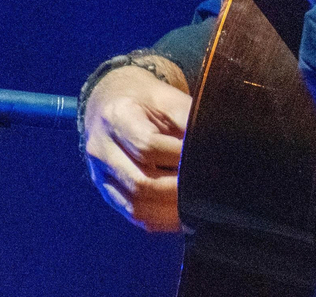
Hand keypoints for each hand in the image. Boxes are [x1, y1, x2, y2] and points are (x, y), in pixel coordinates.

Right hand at [83, 63, 191, 232]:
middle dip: (178, 189)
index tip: (205, 158)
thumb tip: (215, 143)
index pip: (147, 145)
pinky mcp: (107, 191)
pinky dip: (162, 219)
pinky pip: (133, 214)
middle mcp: (100, 148)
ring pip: (135, 205)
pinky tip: (184, 214)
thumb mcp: (168, 98)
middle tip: (208, 187)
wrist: (113, 102)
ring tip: (200, 204)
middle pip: (140, 182)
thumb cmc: (147, 100)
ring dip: (171, 209)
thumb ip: (189, 119)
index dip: (179, 156)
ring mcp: (100, 174)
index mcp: (117, 117)